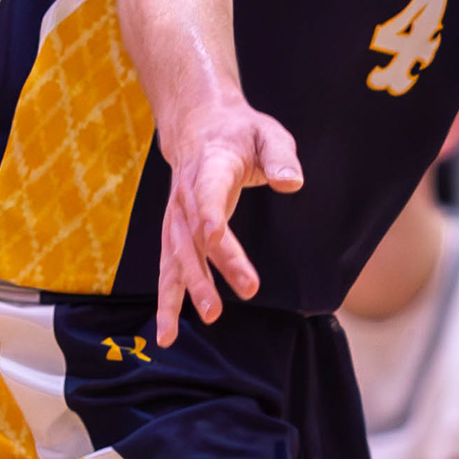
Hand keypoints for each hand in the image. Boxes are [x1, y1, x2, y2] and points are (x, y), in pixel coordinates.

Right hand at [152, 89, 302, 341]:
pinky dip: (166, 299)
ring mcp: (176, 214)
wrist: (199, 124)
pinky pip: (168, 266)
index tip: (213, 237)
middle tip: (218, 308)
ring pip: (173, 256)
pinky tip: (166, 334)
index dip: (209, 213)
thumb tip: (291, 182)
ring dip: (177, 294)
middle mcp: (186, 194)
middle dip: (202, 272)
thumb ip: (281, 157)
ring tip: (171, 335)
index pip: (208, 190)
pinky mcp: (175, 231)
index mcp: (211, 165)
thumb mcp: (269, 134)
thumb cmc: (242, 133)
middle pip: (191, 236)